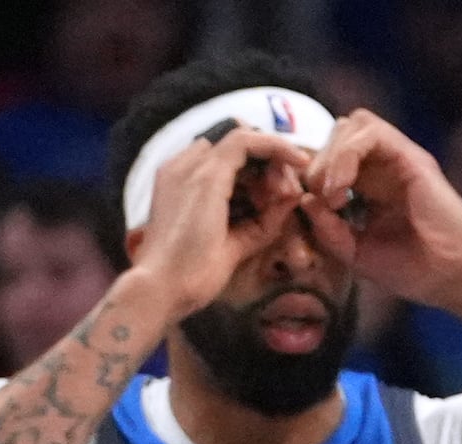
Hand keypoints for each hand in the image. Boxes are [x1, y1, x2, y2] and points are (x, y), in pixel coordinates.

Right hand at [123, 124, 317, 319]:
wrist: (165, 287)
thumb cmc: (193, 272)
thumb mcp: (237, 240)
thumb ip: (262, 219)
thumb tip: (292, 197)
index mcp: (182, 181)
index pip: (226, 157)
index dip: (258, 169)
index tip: (279, 192)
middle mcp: (183, 167)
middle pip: (236, 146)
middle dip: (270, 164)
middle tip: (288, 193)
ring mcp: (191, 167)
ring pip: (244, 139)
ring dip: (275, 161)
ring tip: (288, 194)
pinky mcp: (207, 174)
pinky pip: (247, 141)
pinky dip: (276, 148)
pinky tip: (297, 162)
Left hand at [299, 111, 461, 318]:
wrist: (457, 278)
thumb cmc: (416, 272)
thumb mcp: (356, 253)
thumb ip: (327, 228)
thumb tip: (305, 198)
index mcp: (372, 187)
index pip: (331, 157)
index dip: (312, 175)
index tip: (313, 212)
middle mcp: (386, 167)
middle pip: (337, 134)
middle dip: (318, 163)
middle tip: (323, 202)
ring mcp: (400, 159)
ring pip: (351, 124)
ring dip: (331, 156)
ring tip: (333, 194)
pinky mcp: (411, 156)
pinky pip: (368, 131)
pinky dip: (346, 154)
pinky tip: (343, 186)